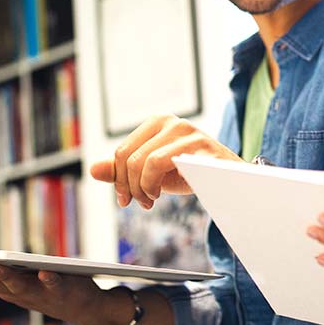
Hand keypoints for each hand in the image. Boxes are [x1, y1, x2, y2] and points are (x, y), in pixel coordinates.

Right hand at [0, 223, 103, 324]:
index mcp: (3, 287)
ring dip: (4, 276)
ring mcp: (37, 295)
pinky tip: (44, 271)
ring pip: (16, 287)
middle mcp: (15, 293)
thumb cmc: (44, 289)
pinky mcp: (60, 292)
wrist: (81, 308)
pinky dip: (48, 279)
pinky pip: (53, 286)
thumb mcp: (14, 281)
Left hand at [89, 114, 240, 209]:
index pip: (122, 151)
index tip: (125, 199)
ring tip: (152, 199)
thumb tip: (94, 169)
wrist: (230, 180)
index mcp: (158, 122)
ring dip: (143, 189)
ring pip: (146, 162)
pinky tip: (161, 193)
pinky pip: (166, 163)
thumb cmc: (191, 172)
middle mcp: (172, 122)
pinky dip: (156, 184)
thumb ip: (124, 170)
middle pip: (130, 158)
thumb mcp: (153, 172)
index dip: (118, 179)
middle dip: (129, 186)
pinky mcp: (202, 147)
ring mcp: (189, 133)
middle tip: (141, 202)